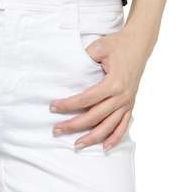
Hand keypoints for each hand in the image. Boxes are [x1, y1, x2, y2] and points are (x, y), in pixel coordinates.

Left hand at [49, 25, 151, 150]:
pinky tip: (104, 147)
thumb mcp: (99, 47)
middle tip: (56, 129)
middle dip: (74, 125)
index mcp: (113, 83)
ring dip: (92, 137)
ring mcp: (128, 102)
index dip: (68, 105)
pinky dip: (114, 138)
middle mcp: (122, 96)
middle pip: (94, 116)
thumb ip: (85, 59)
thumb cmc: (117, 44)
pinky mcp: (131, 104)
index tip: (53, 107)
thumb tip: (69, 72)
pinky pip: (123, 125)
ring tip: (76, 144)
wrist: (138, 44)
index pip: (86, 99)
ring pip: (108, 126)